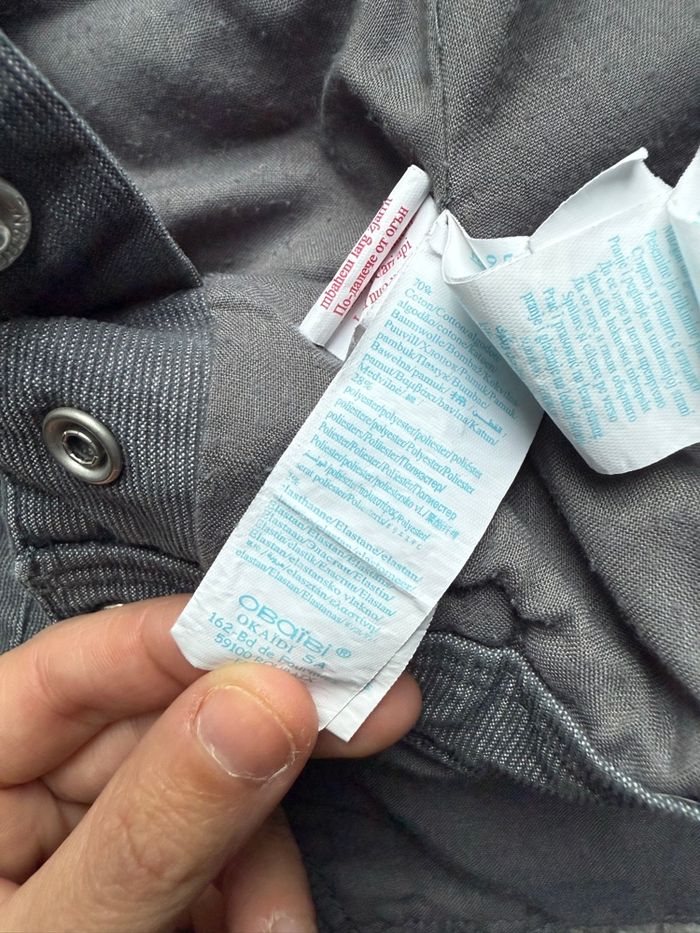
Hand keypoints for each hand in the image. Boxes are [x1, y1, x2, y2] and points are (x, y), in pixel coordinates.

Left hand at [0, 595, 420, 931]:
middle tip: (372, 713)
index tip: (297, 641)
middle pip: (165, 719)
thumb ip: (155, 829)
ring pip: (215, 788)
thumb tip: (266, 697)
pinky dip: (258, 898)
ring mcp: (97, 838)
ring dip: (265, 860)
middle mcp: (30, 793)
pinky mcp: (151, 881)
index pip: (77, 666)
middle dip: (261, 745)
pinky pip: (225, 853)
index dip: (185, 640)